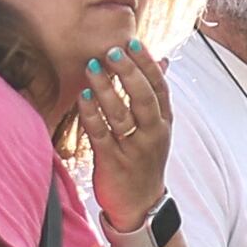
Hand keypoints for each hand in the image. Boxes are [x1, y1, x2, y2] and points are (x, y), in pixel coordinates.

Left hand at [83, 41, 175, 227]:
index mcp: (163, 122)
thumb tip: (162, 60)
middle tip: (112, 51)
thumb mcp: (158, 128)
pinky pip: (101, 135)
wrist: (139, 205)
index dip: (146, 63)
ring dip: (106, 89)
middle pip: (144, 98)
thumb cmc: (145, 160)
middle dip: (129, 72)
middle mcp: (152, 134)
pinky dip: (92, 114)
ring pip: (122, 114)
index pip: (159, 87)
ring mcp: (133, 149)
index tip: (132, 41)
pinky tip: (83, 97)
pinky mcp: (112, 162)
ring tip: (92, 67)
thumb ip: (156, 94)